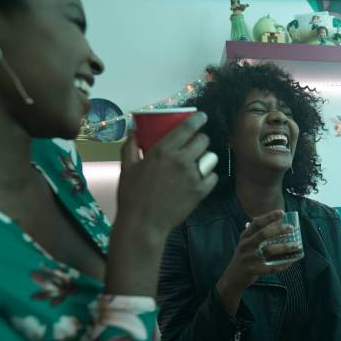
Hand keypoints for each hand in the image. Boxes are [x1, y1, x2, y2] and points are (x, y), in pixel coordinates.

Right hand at [116, 112, 218, 236]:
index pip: (188, 128)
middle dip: (201, 139)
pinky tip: (202, 177)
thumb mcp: (127, 167)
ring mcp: (193, 176)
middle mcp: (181, 160)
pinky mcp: (200, 191)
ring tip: (199, 162)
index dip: (198, 119)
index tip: (202, 117)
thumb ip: (130, 146)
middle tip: (195, 143)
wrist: (143, 223)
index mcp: (163, 151)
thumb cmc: (132, 195)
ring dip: (206, 157)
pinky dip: (209, 176)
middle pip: (203, 140)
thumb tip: (133, 131)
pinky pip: (213, 177)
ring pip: (211, 158)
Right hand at [220, 210, 301, 290]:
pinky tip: (290, 262)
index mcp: (245, 237)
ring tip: (296, 245)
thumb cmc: (244, 257)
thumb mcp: (246, 244)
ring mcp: (249, 258)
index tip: (282, 212)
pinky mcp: (253, 270)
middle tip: (291, 228)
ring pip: (268, 250)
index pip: (257, 223)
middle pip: (263, 234)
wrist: (232, 278)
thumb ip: (257, 234)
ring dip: (284, 247)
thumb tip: (276, 224)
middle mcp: (245, 245)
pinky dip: (282, 265)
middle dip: (278, 230)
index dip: (269, 217)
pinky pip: (271, 267)